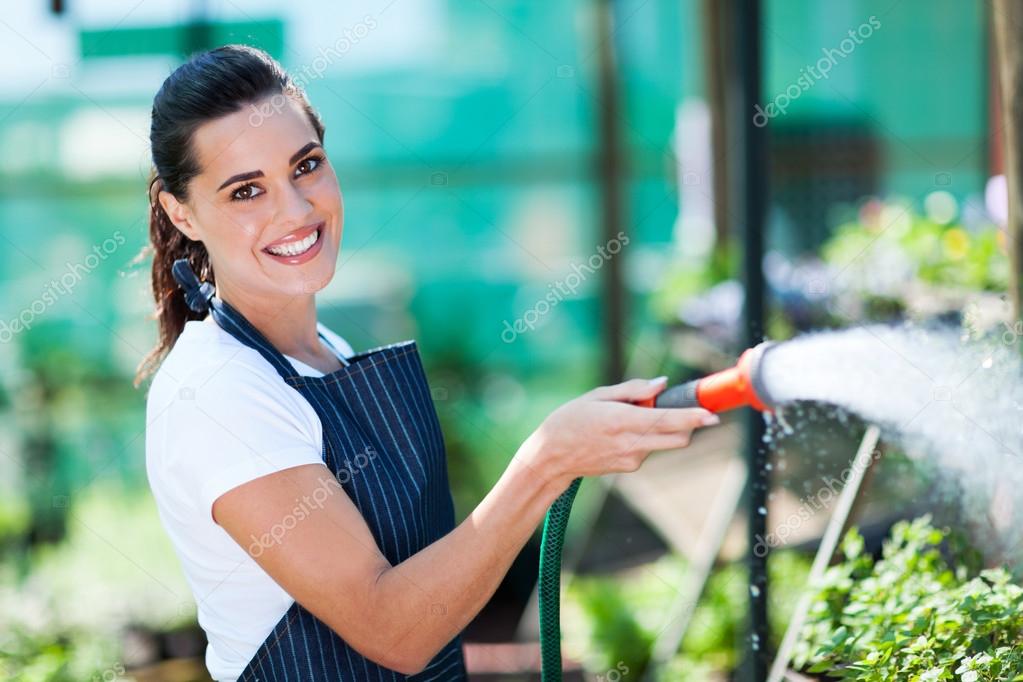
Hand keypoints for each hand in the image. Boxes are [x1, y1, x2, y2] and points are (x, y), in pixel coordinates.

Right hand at [517, 377, 719, 487]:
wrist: (551, 457)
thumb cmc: (570, 420)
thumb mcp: (598, 396)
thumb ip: (633, 390)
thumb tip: (662, 384)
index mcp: (624, 421)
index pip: (669, 421)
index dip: (694, 418)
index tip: (713, 414)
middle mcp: (632, 443)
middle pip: (678, 438)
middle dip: (689, 425)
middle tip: (687, 409)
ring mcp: (632, 459)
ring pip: (664, 443)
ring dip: (663, 429)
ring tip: (632, 417)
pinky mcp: (630, 467)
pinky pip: (649, 449)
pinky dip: (647, 438)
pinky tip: (622, 433)